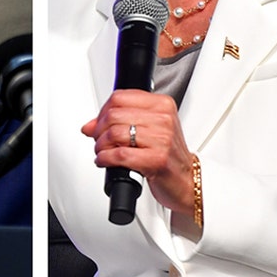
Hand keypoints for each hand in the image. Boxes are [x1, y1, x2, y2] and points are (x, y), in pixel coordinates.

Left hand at [81, 90, 195, 216]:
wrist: (186, 179)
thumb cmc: (168, 154)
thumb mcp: (150, 129)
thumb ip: (121, 121)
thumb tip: (90, 125)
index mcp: (163, 105)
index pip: (120, 97)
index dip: (103, 111)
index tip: (100, 122)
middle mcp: (164, 119)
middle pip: (114, 115)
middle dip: (99, 130)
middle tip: (99, 140)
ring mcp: (162, 139)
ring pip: (114, 134)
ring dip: (101, 146)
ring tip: (103, 151)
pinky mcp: (156, 160)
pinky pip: (119, 155)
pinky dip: (105, 159)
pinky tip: (105, 161)